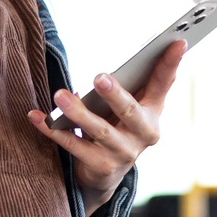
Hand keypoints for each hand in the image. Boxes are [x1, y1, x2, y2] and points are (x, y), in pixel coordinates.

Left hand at [30, 39, 184, 214]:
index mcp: (153, 113)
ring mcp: (123, 153)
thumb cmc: (117, 128)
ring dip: (78, 112)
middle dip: (115, 94)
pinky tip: (36, 116)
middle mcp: (143, 134)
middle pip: (130, 111)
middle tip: (99, 76)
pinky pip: (72, 145)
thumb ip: (132, 85)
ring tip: (59, 95)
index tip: (179, 40)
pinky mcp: (100, 166)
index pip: (164, 83)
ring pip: (99, 130)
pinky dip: (52, 130)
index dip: (171, 63)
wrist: (105, 176)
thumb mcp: (129, 108)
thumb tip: (115, 61)